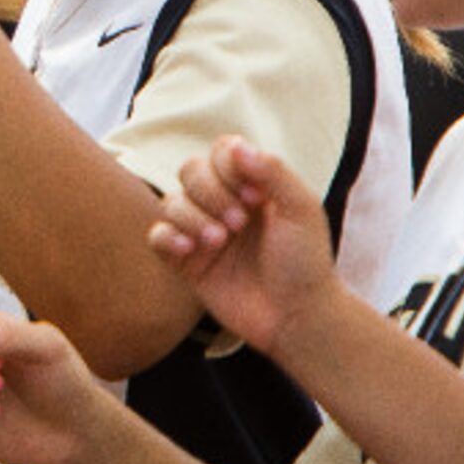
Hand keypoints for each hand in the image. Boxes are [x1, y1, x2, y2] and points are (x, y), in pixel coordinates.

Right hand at [151, 136, 341, 357]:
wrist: (297, 317)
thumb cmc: (306, 263)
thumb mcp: (302, 210)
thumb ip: (273, 171)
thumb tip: (237, 146)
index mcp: (252, 186)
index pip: (221, 152)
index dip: (229, 168)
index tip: (255, 197)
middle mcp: (224, 204)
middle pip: (190, 170)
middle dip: (209, 192)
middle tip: (239, 223)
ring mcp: (203, 232)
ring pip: (172, 201)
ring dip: (192, 217)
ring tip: (220, 242)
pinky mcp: (187, 262)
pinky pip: (157, 236)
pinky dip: (166, 236)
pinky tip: (188, 249)